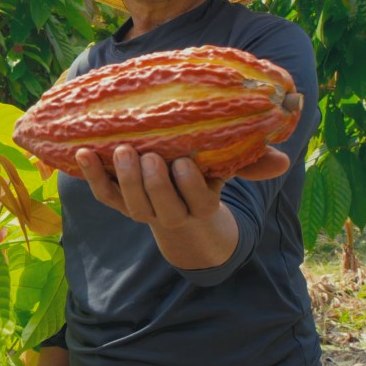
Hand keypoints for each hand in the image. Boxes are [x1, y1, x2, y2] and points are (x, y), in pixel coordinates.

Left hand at [75, 146, 289, 227]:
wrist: (178, 209)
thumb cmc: (206, 177)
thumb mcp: (228, 172)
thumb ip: (250, 164)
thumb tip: (283, 160)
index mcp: (201, 206)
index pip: (197, 202)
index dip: (189, 186)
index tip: (185, 163)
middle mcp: (171, 214)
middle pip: (161, 205)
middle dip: (153, 182)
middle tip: (148, 156)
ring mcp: (142, 210)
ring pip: (131, 203)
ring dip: (124, 179)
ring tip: (121, 151)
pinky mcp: (118, 202)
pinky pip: (103, 194)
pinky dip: (92, 176)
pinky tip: (82, 153)